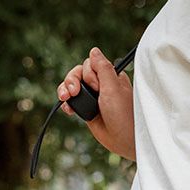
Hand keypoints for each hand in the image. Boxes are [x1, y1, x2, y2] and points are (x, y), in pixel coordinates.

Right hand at [58, 47, 135, 161]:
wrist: (123, 139)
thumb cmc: (123, 113)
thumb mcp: (113, 88)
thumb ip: (102, 68)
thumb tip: (94, 50)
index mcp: (111, 75)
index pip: (90, 64)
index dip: (88, 73)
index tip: (96, 86)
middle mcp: (102, 84)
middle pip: (78, 73)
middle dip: (72, 81)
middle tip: (74, 92)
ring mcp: (94, 96)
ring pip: (73, 86)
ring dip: (66, 90)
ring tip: (66, 98)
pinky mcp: (87, 109)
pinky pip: (71, 101)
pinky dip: (66, 103)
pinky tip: (68, 109)